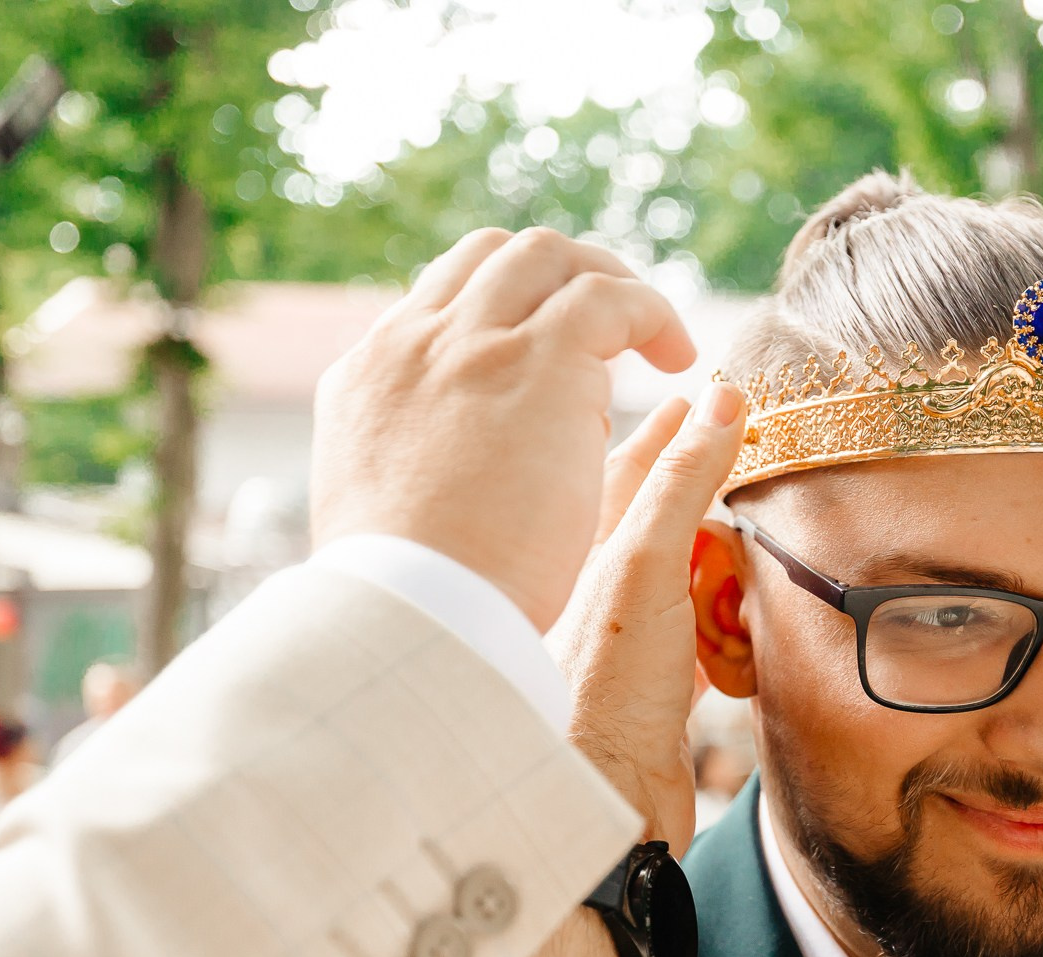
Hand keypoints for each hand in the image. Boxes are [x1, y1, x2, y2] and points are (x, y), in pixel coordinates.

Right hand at [308, 227, 694, 630]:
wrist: (416, 613)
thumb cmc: (402, 602)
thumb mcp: (375, 519)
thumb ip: (407, 473)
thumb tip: (449, 459)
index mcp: (364, 379)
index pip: (437, 302)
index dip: (499, 312)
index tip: (542, 345)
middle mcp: (412, 343)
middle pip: (490, 257)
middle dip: (557, 276)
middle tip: (608, 322)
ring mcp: (475, 343)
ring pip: (547, 258)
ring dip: (607, 284)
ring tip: (654, 336)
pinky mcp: (543, 359)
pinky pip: (610, 299)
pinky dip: (651, 314)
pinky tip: (677, 358)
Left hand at [548, 382, 745, 850]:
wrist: (599, 809)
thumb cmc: (604, 690)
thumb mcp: (646, 567)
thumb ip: (680, 485)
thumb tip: (720, 402)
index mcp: (585, 545)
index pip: (636, 460)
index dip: (680, 424)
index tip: (719, 392)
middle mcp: (601, 588)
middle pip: (661, 516)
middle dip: (703, 484)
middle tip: (748, 446)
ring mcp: (628, 640)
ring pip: (683, 577)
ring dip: (720, 559)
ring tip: (755, 535)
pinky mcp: (656, 692)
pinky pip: (702, 639)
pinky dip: (727, 627)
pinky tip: (739, 630)